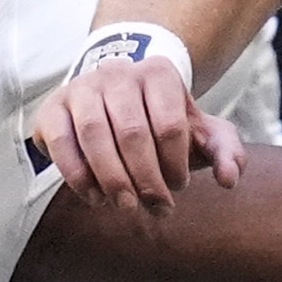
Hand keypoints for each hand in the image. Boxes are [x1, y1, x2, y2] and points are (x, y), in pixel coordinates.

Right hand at [31, 57, 244, 214]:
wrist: (116, 106)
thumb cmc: (163, 125)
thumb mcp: (201, 134)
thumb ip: (226, 152)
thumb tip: (229, 178)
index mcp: (159, 73)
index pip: (170, 124)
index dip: (176, 165)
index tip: (178, 188)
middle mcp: (118, 72)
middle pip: (132, 132)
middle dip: (146, 179)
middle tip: (155, 208)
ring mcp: (82, 87)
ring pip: (94, 136)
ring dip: (112, 179)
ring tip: (125, 206)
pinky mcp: (53, 107)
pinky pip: (60, 141)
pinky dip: (77, 175)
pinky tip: (95, 197)